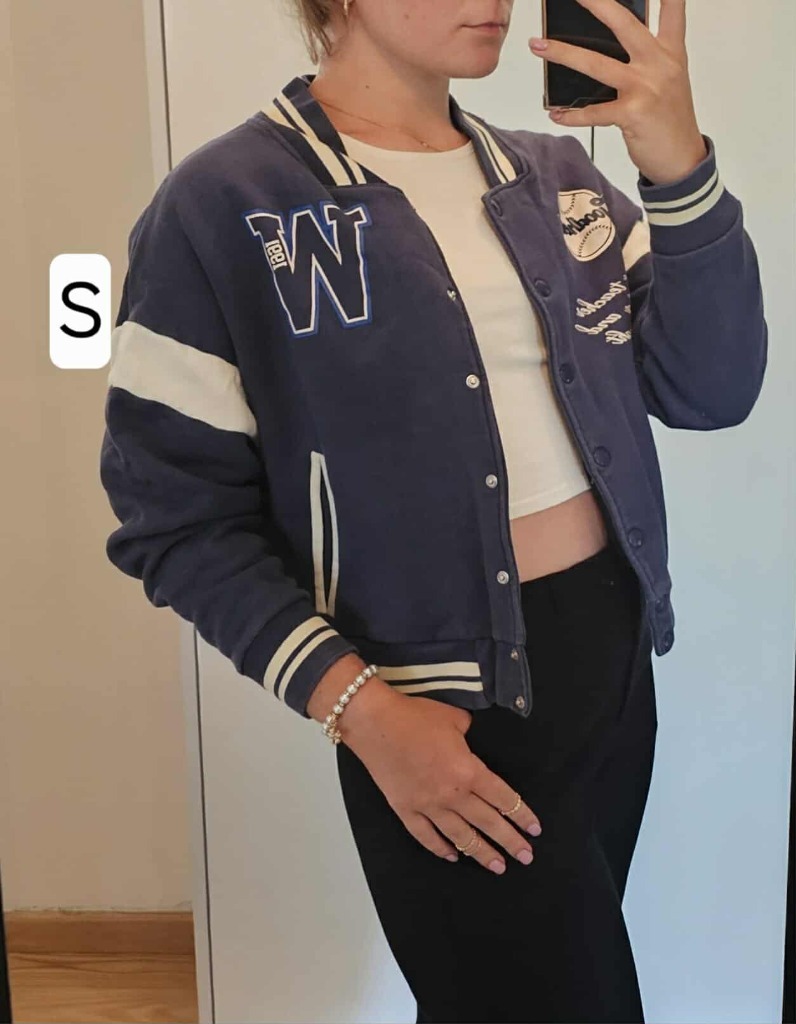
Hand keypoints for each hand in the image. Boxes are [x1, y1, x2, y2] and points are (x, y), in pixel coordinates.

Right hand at [342, 691, 542, 873]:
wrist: (374, 723)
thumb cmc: (415, 716)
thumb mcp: (454, 718)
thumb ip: (470, 733)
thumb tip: (472, 738)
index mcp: (468, 771)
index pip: (504, 799)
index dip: (522, 815)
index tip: (534, 830)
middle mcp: (452, 794)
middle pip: (488, 823)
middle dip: (510, 842)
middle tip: (526, 857)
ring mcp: (427, 806)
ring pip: (461, 836)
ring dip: (481, 853)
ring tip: (497, 866)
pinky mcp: (405, 810)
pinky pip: (426, 836)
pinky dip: (440, 849)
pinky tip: (452, 857)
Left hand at [529, 0, 707, 184]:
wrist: (682, 158)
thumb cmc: (670, 119)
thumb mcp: (667, 80)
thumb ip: (646, 58)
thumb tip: (606, 48)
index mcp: (670, 52)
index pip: (671, 10)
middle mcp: (659, 64)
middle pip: (624, 24)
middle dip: (597, 5)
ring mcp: (645, 87)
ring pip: (597, 64)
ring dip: (564, 54)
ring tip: (539, 46)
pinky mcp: (632, 114)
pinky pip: (594, 112)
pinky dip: (572, 114)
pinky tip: (557, 113)